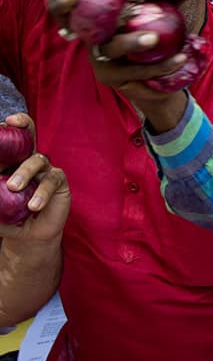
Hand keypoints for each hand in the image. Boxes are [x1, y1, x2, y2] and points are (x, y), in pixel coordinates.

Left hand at [0, 114, 69, 242]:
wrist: (27, 236)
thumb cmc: (7, 217)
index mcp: (11, 161)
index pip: (11, 139)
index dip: (9, 127)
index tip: (2, 124)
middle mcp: (28, 160)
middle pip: (29, 134)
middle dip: (24, 124)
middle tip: (10, 125)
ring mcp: (45, 169)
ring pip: (36, 159)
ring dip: (24, 171)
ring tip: (12, 188)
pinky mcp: (59, 182)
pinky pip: (52, 180)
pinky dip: (42, 192)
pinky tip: (33, 206)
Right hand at [45, 0, 194, 109]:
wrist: (154, 75)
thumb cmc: (153, 31)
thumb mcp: (163, 10)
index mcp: (103, 4)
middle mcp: (94, 27)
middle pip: (91, 14)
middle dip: (105, 3)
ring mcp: (99, 53)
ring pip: (113, 46)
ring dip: (132, 41)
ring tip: (153, 37)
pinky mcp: (110, 75)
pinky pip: (136, 70)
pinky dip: (160, 64)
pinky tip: (180, 58)